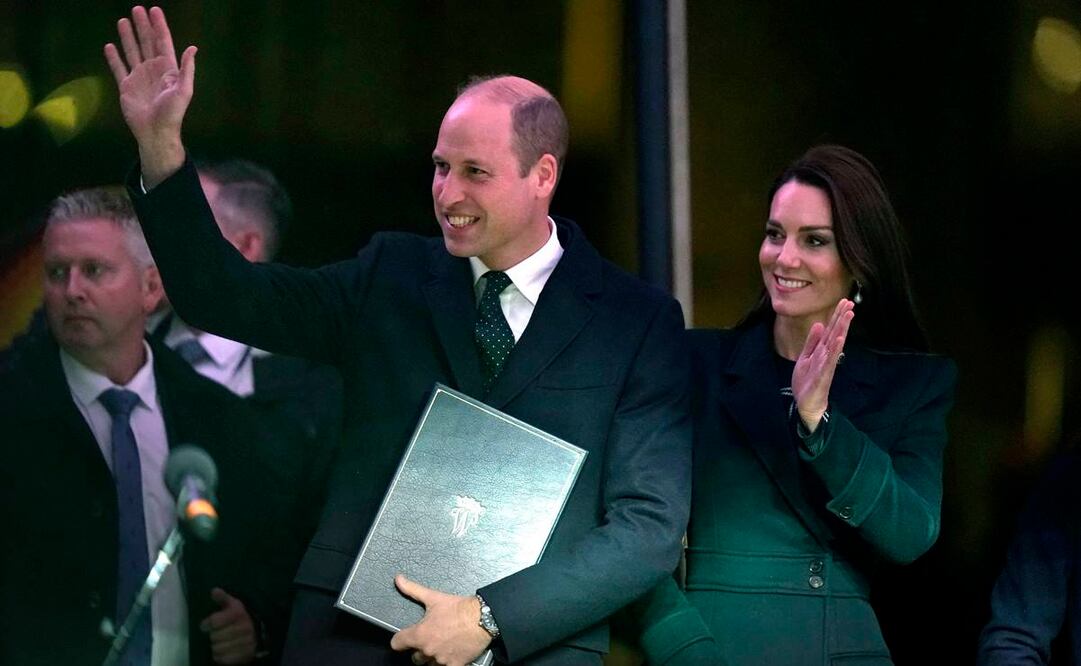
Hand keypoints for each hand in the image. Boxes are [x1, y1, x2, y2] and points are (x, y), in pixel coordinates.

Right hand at [103, 6, 194, 186]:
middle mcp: (153, 70)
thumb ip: (187, 69)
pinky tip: (110, 46)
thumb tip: (192, 48)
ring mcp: (139, 77)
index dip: (159, 26)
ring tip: (123, 20)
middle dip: (142, 26)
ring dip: (128, 36)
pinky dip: (114, 58)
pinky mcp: (126, 86)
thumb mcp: (184, 91)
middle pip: (146, 42)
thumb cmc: (172, 113)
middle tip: (136, 9)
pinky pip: (118, 68)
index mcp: (168, 69)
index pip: (163, 42)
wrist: (155, 132)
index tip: (154, 10)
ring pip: (132, 51)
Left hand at [199, 587, 256, 664]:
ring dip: (216, 647)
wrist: (258, 632)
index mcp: (239, 613)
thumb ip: (223, 598)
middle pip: (215, 637)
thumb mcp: (233, 605)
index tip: (206, 625)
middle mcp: (245, 627)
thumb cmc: (240, 618)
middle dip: (213, 636)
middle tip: (216, 635)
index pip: (214, 622)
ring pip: (218, 649)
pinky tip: (224, 651)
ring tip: (220, 643)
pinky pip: (224, 659)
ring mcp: (246, 642)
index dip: (207, 624)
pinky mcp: (245, 655)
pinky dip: (220, 656)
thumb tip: (214, 590)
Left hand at [389, 575, 491, 665]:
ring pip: (429, 665)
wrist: (481, 618)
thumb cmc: (458, 608)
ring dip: (432, 657)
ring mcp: (441, 660)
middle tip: (429, 640)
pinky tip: (450, 654)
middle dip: (419, 650)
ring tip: (440, 646)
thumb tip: (398, 579)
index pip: (397, 644)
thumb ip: (412, 589)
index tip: (404, 638)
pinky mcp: (455, 665)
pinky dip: (446, 663)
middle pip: (415, 658)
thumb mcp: (433, 597)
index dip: (400, 640)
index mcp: (419, 635)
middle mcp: (428, 650)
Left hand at [792, 299, 853, 431]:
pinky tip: (840, 340)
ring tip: (848, 315)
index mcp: (821, 350)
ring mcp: (826, 365)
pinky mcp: (823, 376)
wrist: (805, 403)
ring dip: (842, 329)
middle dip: (842, 318)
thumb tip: (819, 324)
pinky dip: (834, 350)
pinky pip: (830, 361)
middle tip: (850, 303)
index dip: (837, 315)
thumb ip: (812, 342)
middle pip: (836, 333)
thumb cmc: (807, 381)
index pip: (831, 330)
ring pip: (835, 344)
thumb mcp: (805, 357)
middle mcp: (826, 355)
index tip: (844, 301)